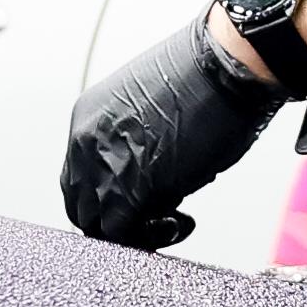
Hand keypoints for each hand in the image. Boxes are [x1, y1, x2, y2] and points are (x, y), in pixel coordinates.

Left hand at [61, 11, 280, 247]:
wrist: (226, 69)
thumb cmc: (205, 79)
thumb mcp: (150, 109)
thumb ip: (135, 144)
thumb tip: (149, 176)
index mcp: (87, 117)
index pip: (79, 173)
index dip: (107, 192)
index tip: (139, 196)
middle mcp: (84, 142)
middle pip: (80, 203)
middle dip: (115, 217)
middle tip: (152, 217)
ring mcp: (101, 168)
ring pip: (97, 224)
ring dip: (135, 231)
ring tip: (171, 221)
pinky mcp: (127, 192)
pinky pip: (123, 236)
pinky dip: (152, 238)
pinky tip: (182, 223)